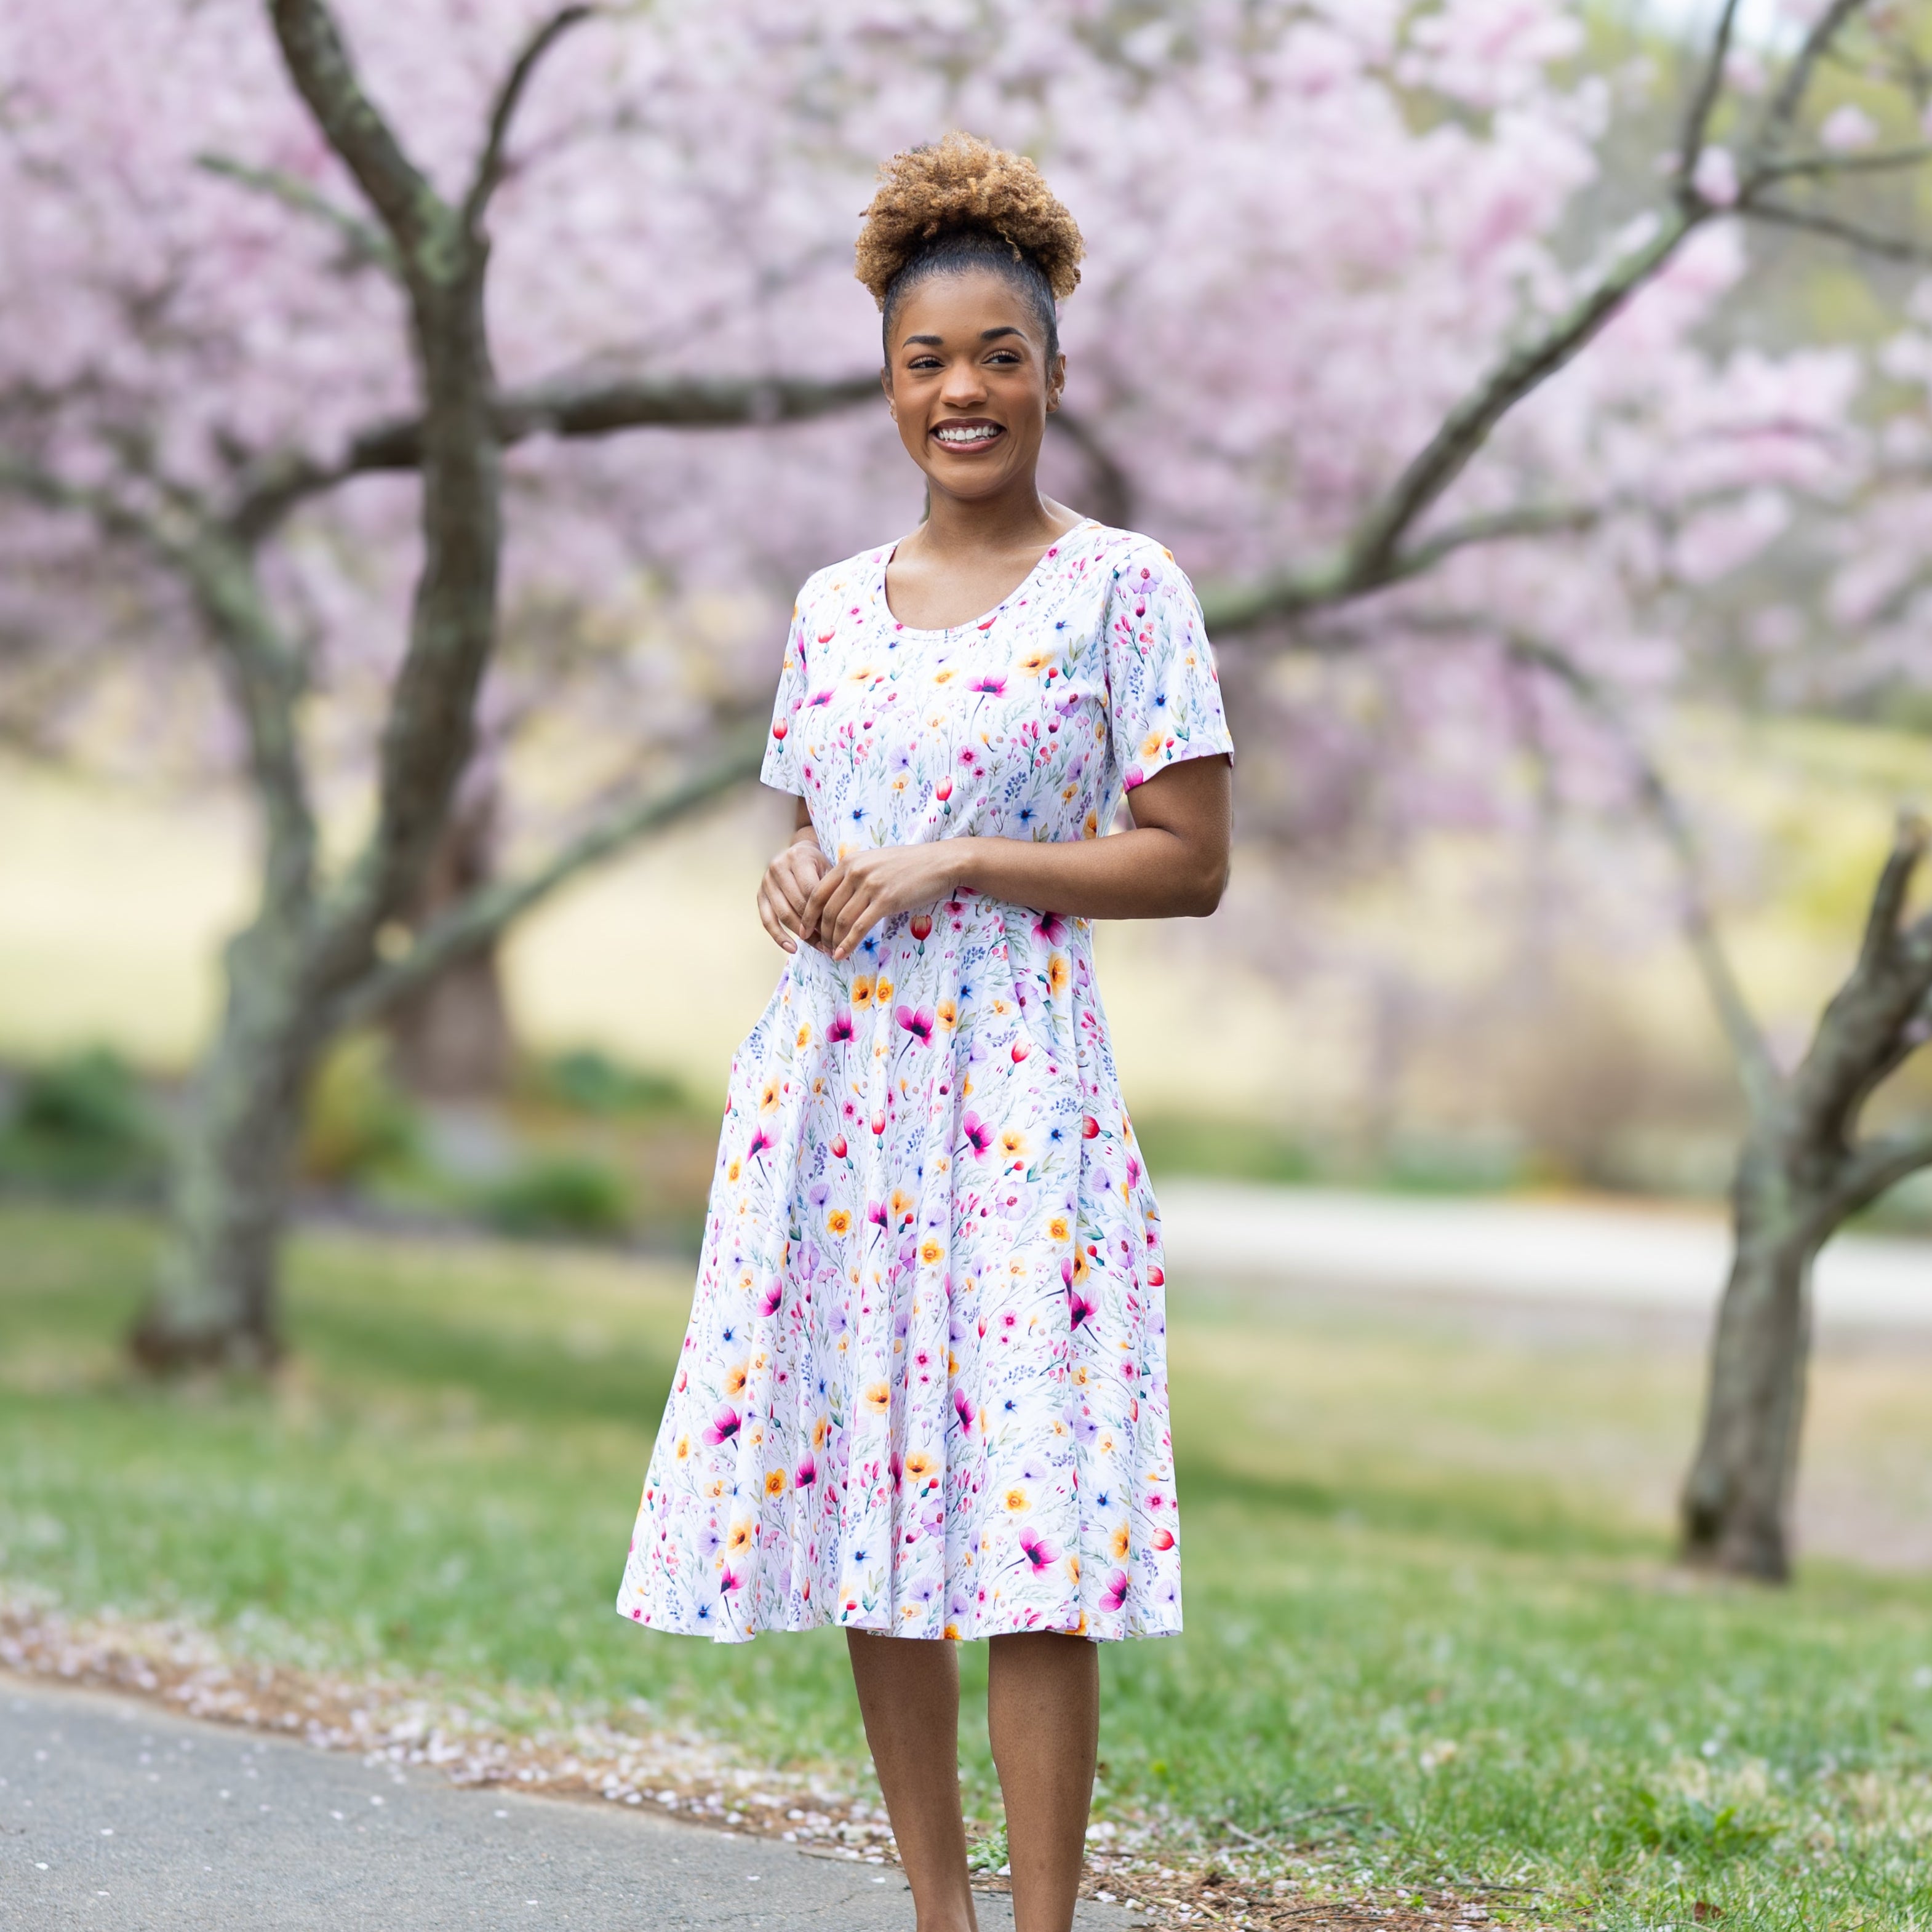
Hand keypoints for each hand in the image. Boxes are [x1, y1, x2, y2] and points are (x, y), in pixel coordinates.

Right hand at [757, 832, 832, 952]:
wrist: (798, 853)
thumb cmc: (817, 865)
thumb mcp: (828, 868)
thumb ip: (831, 890)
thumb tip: (837, 922)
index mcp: (797, 858)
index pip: (810, 891)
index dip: (823, 912)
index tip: (836, 928)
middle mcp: (778, 868)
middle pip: (797, 904)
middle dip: (814, 925)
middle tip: (830, 941)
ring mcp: (766, 882)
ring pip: (783, 914)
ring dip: (800, 934)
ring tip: (818, 946)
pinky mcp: (760, 895)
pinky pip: (767, 920)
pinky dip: (779, 937)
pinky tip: (792, 948)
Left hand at [803, 842, 964, 960]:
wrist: (940, 862)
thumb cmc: (909, 865)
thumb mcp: (874, 862)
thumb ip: (854, 876)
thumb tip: (838, 899)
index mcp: (849, 862)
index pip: (817, 892)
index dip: (808, 915)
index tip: (805, 931)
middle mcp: (855, 872)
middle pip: (827, 909)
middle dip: (820, 933)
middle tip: (820, 947)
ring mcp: (870, 886)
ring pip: (840, 920)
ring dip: (833, 941)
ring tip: (831, 953)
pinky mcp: (886, 901)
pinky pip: (859, 928)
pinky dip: (847, 944)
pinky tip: (842, 954)